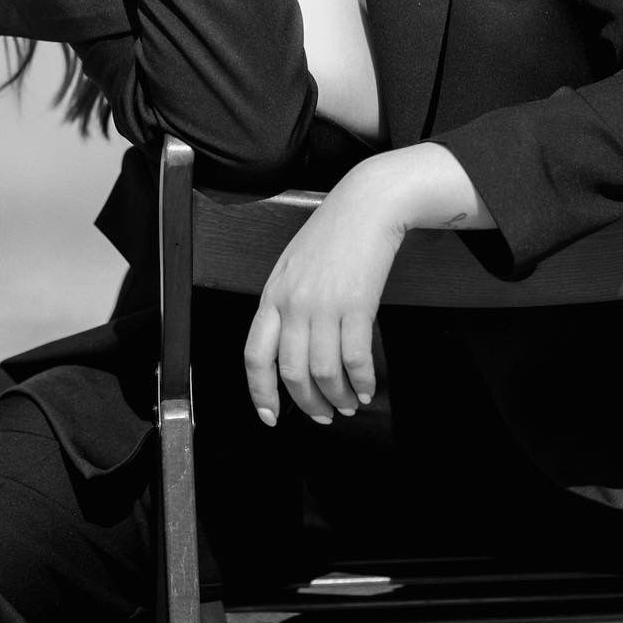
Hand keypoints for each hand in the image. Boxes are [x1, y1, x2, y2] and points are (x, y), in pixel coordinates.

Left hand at [242, 168, 406, 427]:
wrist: (366, 205)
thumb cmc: (331, 235)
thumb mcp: (292, 268)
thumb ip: (285, 306)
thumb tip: (290, 351)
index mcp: (272, 297)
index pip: (255, 356)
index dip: (261, 393)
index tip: (270, 417)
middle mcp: (293, 305)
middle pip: (292, 372)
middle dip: (308, 404)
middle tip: (323, 417)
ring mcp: (325, 305)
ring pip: (325, 372)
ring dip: (338, 397)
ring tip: (349, 404)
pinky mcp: (358, 304)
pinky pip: (355, 358)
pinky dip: (361, 381)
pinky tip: (367, 388)